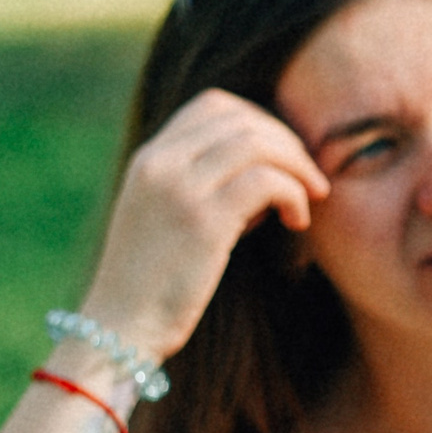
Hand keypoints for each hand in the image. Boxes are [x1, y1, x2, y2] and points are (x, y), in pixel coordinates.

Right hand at [77, 89, 330, 360]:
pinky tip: (298, 222)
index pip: (214, 105)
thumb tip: (268, 173)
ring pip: (258, 143)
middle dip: (287, 143)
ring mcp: (179, 188)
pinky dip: (294, 195)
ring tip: (310, 198)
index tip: (282, 157)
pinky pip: (268, 181)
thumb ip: (205, 186)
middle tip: (308, 179)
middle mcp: (161, 163)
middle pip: (242, 119)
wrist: (120, 327)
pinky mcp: (203, 220)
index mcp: (150, 158)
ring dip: (297, 166)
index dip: (260, 122)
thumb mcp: (171, 217)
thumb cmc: (155, 282)